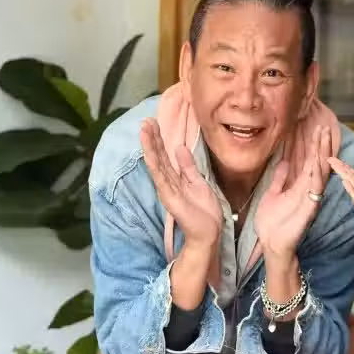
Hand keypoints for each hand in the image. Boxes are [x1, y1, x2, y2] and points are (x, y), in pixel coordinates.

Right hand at [140, 118, 221, 246]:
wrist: (209, 233)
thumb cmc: (204, 211)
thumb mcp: (198, 182)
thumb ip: (188, 166)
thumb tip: (179, 147)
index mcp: (175, 179)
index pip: (165, 155)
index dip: (159, 139)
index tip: (154, 122)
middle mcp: (168, 183)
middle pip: (158, 157)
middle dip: (152, 139)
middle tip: (146, 120)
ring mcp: (167, 190)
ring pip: (156, 164)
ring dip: (150, 147)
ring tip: (144, 130)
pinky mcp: (170, 198)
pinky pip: (161, 178)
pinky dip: (155, 165)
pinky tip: (150, 154)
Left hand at [254, 124, 331, 261]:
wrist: (271, 245)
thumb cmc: (273, 224)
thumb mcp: (272, 194)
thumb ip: (279, 179)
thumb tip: (283, 162)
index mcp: (299, 186)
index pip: (309, 161)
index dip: (313, 145)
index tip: (316, 128)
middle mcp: (308, 190)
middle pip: (318, 163)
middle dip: (321, 144)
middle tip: (324, 126)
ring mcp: (310, 198)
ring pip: (320, 172)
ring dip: (322, 154)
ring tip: (324, 137)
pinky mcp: (309, 208)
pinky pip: (315, 189)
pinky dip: (317, 175)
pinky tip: (317, 162)